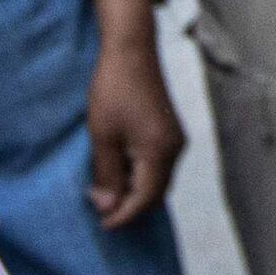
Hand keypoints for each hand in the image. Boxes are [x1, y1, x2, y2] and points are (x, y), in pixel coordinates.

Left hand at [83, 5, 182, 228]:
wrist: (131, 50)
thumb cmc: (113, 90)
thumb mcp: (103, 136)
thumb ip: (107, 175)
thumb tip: (107, 208)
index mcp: (160, 152)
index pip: (145, 199)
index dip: (123, 216)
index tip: (102, 224)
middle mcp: (175, 149)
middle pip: (156, 194)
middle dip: (130, 206)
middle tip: (100, 207)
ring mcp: (175, 139)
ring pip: (158, 180)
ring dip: (134, 190)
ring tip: (105, 188)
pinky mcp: (169, 130)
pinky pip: (158, 165)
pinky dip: (140, 174)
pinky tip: (118, 168)